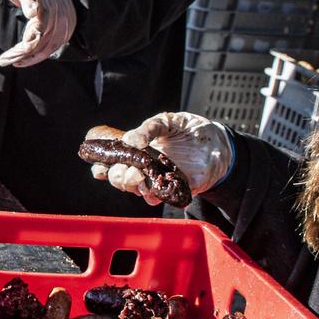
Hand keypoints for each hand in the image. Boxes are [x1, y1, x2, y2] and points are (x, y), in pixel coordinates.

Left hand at [0, 0, 75, 67]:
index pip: (36, 0)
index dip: (33, 5)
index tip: (31, 12)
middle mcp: (50, 10)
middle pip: (39, 31)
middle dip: (23, 47)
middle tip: (5, 59)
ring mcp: (58, 24)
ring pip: (42, 45)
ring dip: (24, 56)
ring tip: (7, 61)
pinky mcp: (61, 35)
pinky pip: (47, 51)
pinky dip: (33, 59)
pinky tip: (18, 62)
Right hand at [92, 112, 233, 201]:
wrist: (217, 143)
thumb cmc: (190, 130)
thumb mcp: (168, 121)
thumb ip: (149, 128)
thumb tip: (130, 140)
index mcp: (136, 150)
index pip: (111, 161)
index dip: (101, 166)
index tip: (101, 164)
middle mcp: (142, 167)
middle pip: (118, 178)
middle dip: (117, 176)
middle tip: (128, 170)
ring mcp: (156, 179)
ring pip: (134, 189)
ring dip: (133, 185)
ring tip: (140, 177)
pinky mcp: (171, 189)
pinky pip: (156, 197)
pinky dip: (152, 194)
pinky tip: (155, 187)